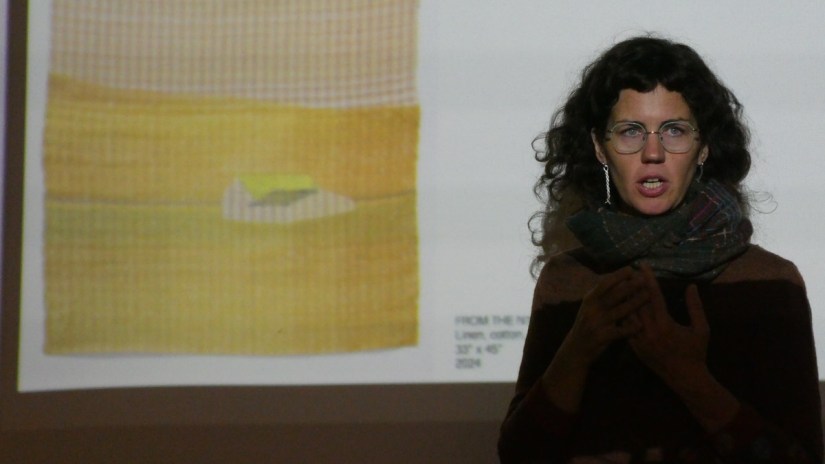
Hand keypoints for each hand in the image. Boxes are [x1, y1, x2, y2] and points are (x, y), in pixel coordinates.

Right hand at [560, 266, 647, 366]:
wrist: (576, 348)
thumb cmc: (587, 324)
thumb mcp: (589, 307)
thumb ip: (601, 295)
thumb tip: (616, 278)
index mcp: (589, 300)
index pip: (604, 284)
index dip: (617, 276)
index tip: (631, 269)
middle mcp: (592, 309)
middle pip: (613, 295)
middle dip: (629, 286)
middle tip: (643, 279)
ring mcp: (596, 323)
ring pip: (619, 311)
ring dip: (634, 303)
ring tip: (647, 296)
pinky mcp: (601, 337)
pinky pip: (619, 331)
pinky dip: (630, 328)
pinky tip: (640, 324)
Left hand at [629, 264, 709, 386]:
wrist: (685, 379)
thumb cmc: (696, 352)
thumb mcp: (702, 329)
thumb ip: (696, 307)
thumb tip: (691, 286)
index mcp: (665, 325)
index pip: (654, 296)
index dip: (648, 279)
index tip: (643, 265)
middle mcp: (649, 331)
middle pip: (637, 302)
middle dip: (632, 285)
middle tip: (628, 269)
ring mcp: (639, 340)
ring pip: (627, 314)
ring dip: (624, 298)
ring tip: (621, 284)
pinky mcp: (634, 348)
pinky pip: (624, 328)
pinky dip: (621, 315)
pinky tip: (618, 305)